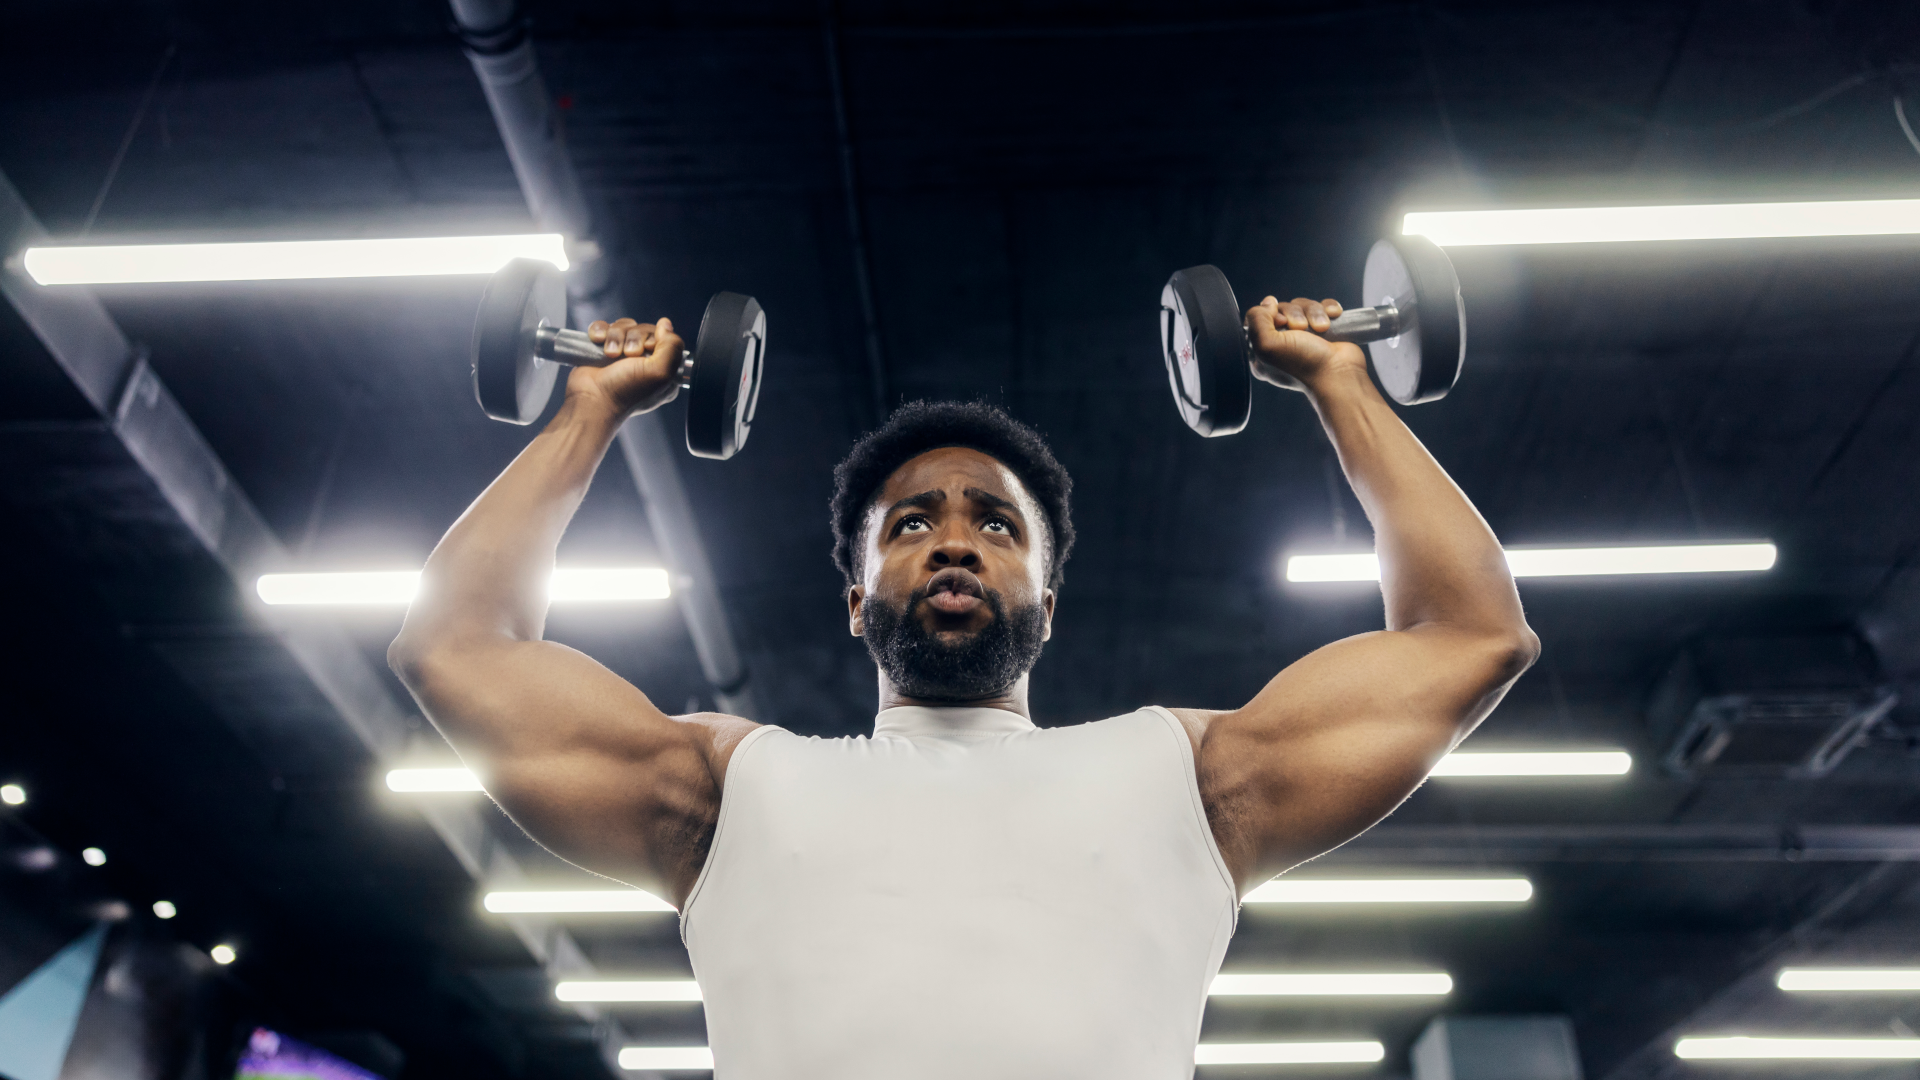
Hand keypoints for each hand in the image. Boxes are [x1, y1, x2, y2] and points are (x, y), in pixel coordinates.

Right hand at [567, 317, 685, 416]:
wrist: (591, 399)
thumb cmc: (625, 392)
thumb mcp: (661, 373)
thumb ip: (672, 346)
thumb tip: (665, 324)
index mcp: (663, 370)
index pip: (665, 338)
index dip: (654, 339)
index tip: (645, 353)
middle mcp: (644, 362)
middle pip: (643, 329)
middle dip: (633, 338)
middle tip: (627, 355)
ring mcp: (622, 356)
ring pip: (624, 326)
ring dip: (615, 336)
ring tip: (610, 354)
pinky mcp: (602, 350)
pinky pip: (604, 327)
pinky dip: (600, 332)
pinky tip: (598, 342)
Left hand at [1246, 296, 1368, 392]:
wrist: (1340, 372)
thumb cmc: (1304, 364)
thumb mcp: (1266, 345)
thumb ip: (1256, 320)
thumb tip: (1268, 302)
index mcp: (1265, 352)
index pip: (1259, 320)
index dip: (1269, 315)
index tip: (1280, 323)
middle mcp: (1284, 344)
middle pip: (1283, 309)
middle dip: (1295, 314)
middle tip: (1301, 328)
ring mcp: (1306, 338)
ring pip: (1304, 307)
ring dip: (1314, 312)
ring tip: (1321, 327)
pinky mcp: (1326, 331)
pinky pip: (1323, 308)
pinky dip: (1328, 309)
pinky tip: (1332, 317)